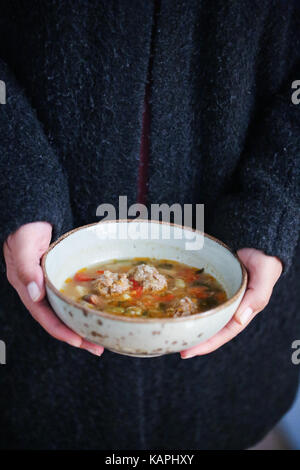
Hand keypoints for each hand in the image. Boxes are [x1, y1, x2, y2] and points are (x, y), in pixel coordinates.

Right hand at [3, 222, 103, 355]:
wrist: (31, 213)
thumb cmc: (25, 227)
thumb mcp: (25, 245)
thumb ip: (27, 270)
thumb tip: (36, 295)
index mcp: (26, 286)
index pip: (43, 315)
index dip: (61, 331)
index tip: (80, 342)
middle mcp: (37, 288)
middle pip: (56, 318)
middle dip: (76, 334)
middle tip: (98, 346)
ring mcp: (47, 282)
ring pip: (64, 309)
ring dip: (81, 322)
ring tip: (101, 334)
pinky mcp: (58, 275)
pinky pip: (69, 295)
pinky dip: (81, 305)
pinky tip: (94, 309)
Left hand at [180, 247, 282, 358]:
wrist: (256, 242)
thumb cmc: (264, 260)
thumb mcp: (264, 276)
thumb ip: (256, 297)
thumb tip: (239, 319)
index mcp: (244, 310)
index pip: (224, 332)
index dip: (208, 344)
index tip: (189, 352)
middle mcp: (231, 306)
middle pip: (211, 327)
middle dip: (195, 338)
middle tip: (175, 347)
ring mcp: (220, 296)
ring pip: (204, 314)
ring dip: (190, 323)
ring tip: (171, 331)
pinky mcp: (212, 284)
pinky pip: (198, 297)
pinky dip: (188, 304)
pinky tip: (175, 307)